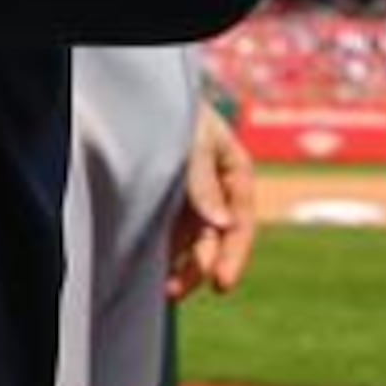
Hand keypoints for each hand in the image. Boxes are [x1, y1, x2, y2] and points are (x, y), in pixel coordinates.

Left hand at [168, 100, 258, 299]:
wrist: (146, 93)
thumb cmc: (176, 111)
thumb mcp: (194, 141)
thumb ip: (203, 181)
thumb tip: (222, 225)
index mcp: (237, 173)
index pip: (240, 223)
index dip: (232, 256)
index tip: (222, 283)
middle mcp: (219, 190)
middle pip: (216, 238)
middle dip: (200, 267)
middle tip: (175, 292)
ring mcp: (194, 195)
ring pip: (194, 240)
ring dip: (182, 265)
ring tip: (165, 290)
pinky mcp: (170, 199)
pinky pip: (172, 230)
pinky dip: (166, 250)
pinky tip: (152, 269)